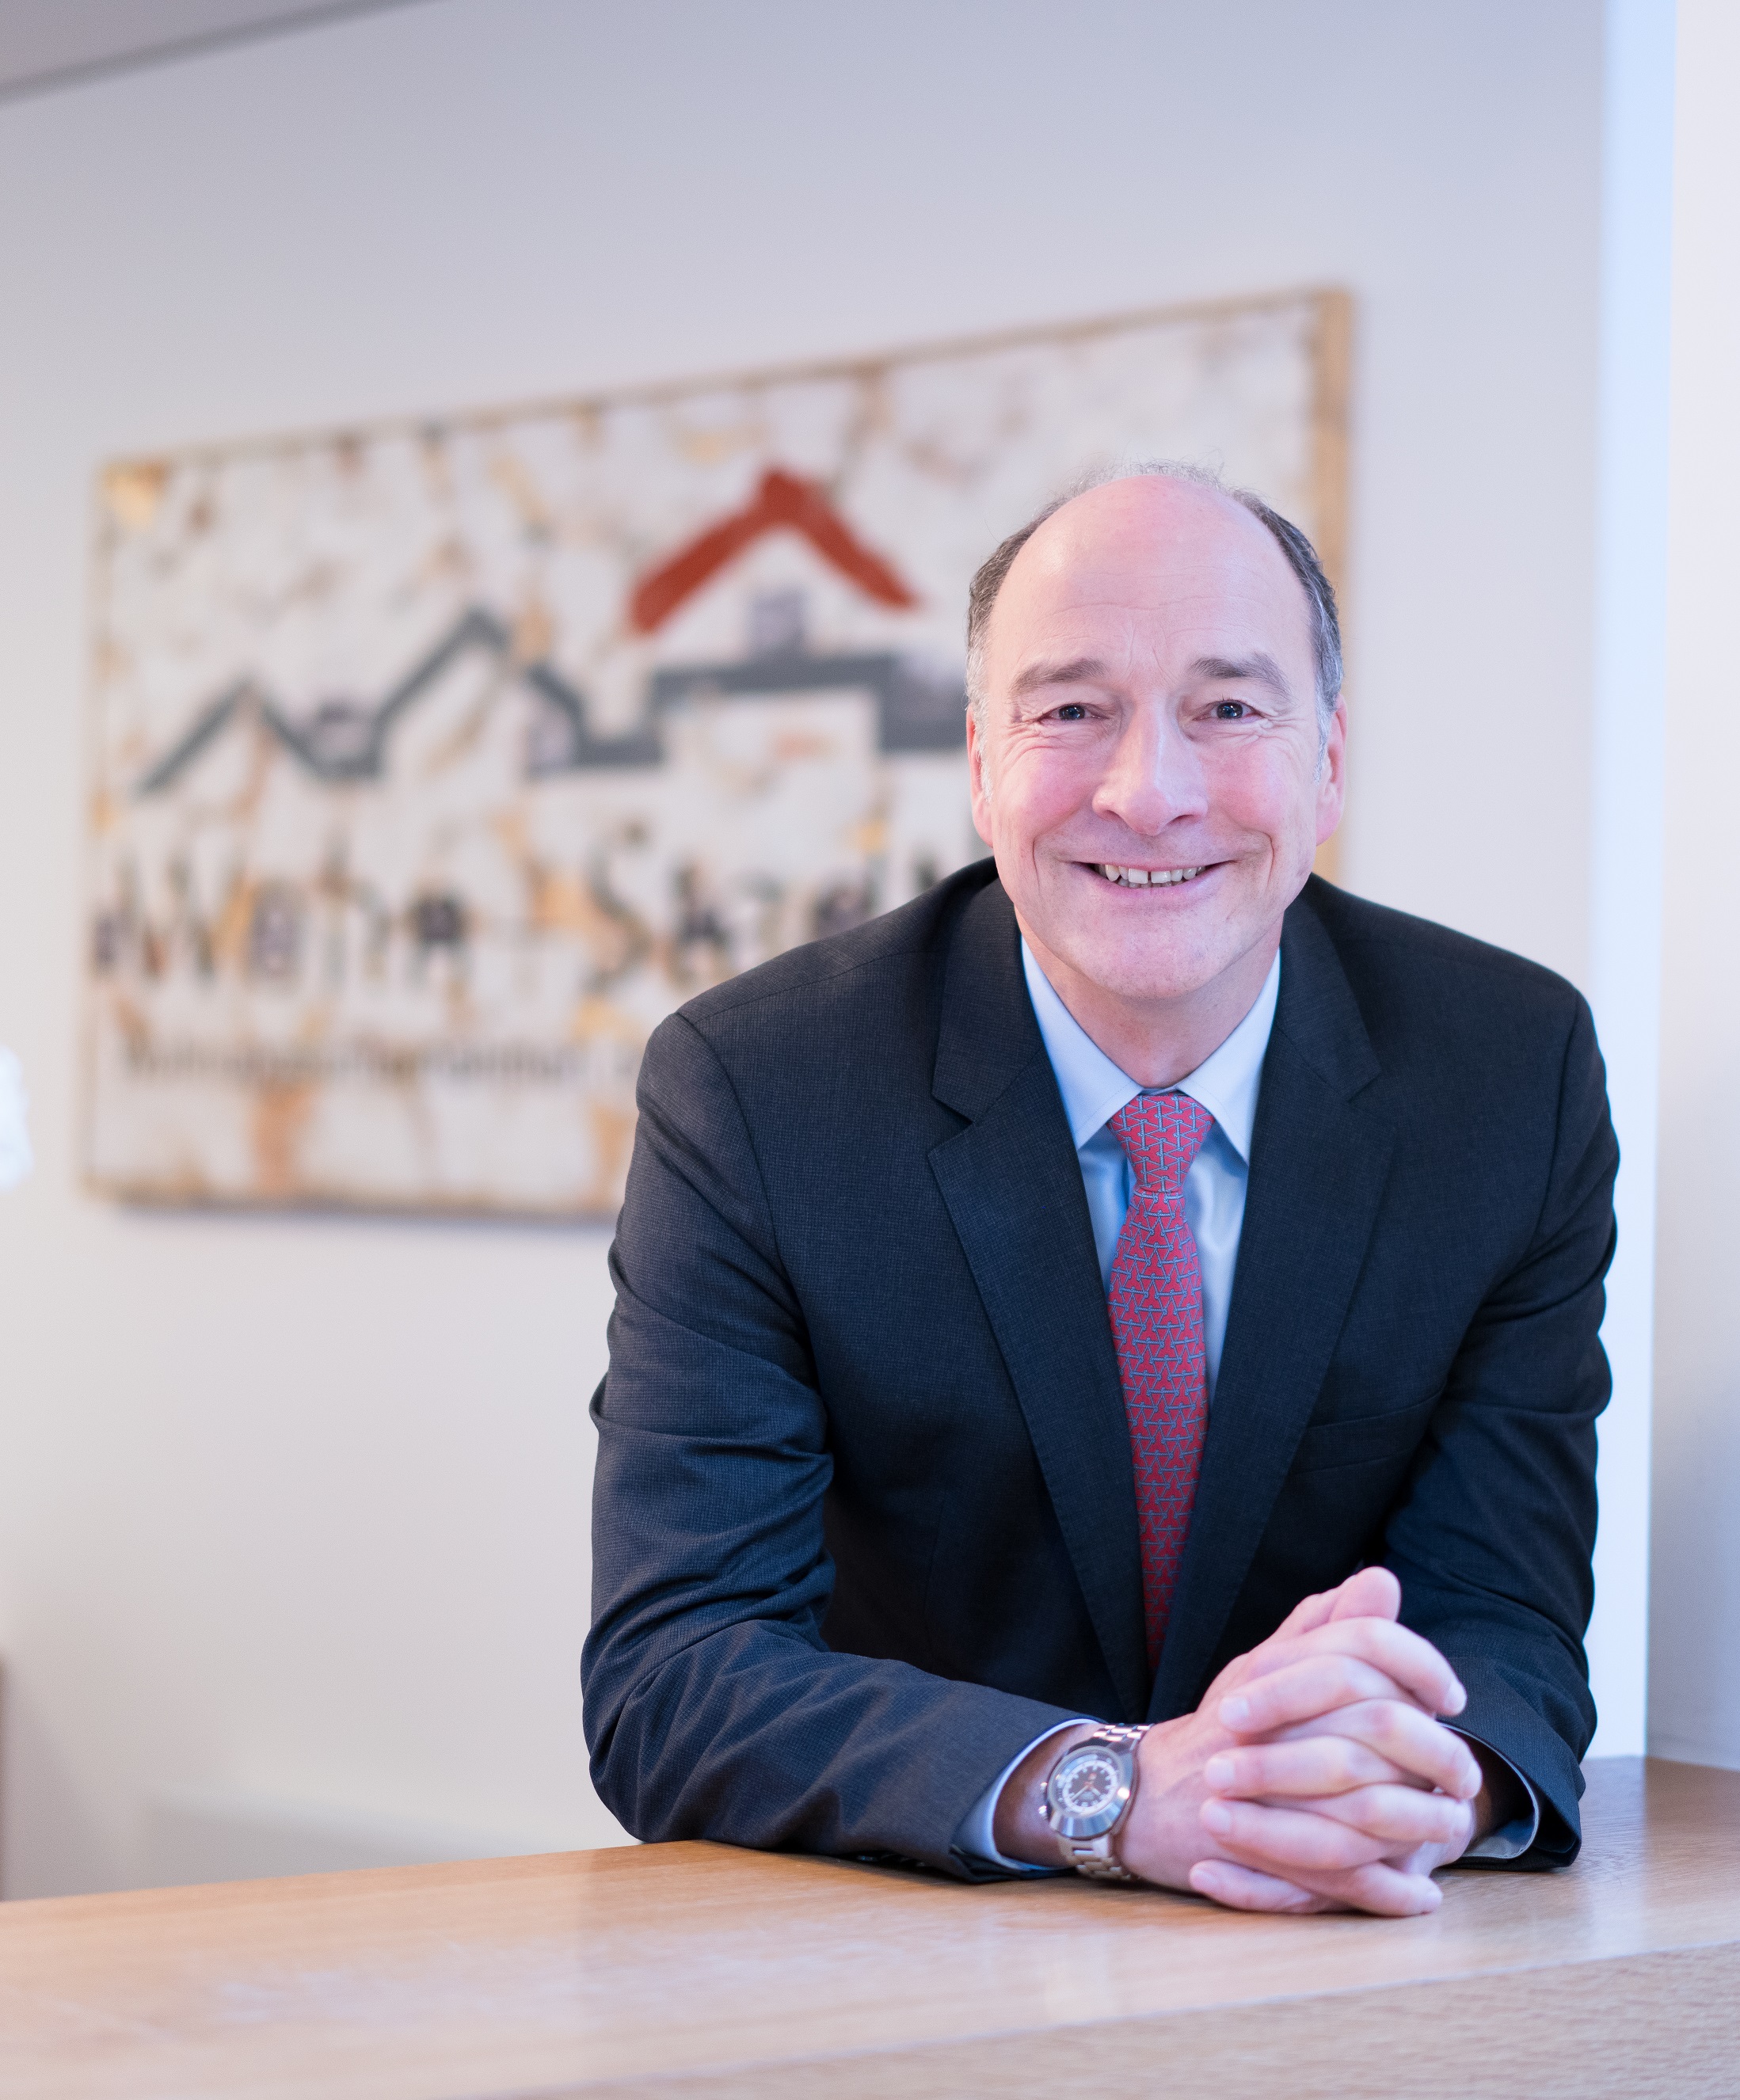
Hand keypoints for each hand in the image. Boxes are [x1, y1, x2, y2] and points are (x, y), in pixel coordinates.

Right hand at [994, 1567, 1481, 1916]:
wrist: (1142, 1798)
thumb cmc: (1218, 1731)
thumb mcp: (1265, 1668)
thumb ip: (1324, 1627)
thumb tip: (1380, 1581)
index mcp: (1275, 1672)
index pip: (1362, 1646)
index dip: (1417, 1663)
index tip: (1451, 1696)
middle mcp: (1271, 1722)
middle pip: (1376, 1722)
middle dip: (1435, 1751)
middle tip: (1464, 1774)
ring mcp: (1265, 1791)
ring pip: (1366, 1803)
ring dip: (1422, 1822)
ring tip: (1453, 1831)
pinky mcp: (1262, 1855)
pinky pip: (1339, 1876)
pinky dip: (1385, 1891)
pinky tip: (1419, 1894)